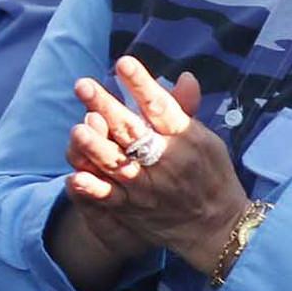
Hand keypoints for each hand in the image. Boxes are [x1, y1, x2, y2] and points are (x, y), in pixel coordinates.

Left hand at [63, 56, 250, 264]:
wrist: (218, 228)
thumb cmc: (211, 175)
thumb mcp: (205, 140)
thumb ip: (184, 110)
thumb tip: (183, 76)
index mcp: (186, 139)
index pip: (161, 107)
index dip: (141, 85)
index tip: (123, 62)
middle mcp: (166, 161)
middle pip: (132, 131)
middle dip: (106, 107)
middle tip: (82, 85)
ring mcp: (147, 186)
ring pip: (117, 164)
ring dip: (96, 146)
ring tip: (78, 128)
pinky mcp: (132, 209)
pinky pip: (109, 198)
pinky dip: (92, 188)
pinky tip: (74, 177)